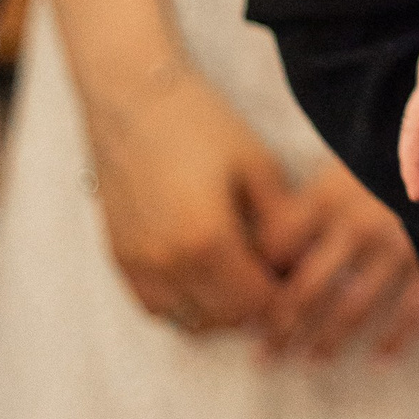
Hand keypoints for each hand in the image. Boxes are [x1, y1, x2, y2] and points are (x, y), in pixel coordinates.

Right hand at [88, 59, 309, 335]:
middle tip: (272, 276)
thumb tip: (300, 264)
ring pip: (186, 320)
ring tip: (239, 275)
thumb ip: (282, 224)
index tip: (295, 276)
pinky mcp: (118, 256)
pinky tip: (203, 274)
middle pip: (222, 319)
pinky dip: (183, 303)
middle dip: (253, 307)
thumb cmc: (202, 124)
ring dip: (217, 310)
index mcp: (207, 241)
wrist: (133, 98)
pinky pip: (155, 306)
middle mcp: (167, 263)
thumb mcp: (258, 166)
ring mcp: (137, 264)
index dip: (282, 297)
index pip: (254, 303)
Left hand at [251, 153, 418, 362]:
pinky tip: (378, 358)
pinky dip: (395, 338)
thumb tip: (260, 258)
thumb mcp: (337, 173)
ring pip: (352, 307)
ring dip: (328, 341)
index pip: (278, 251)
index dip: (256, 284)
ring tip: (310, 360)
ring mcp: (396, 245)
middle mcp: (356, 225)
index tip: (241, 314)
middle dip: (282, 329)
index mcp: (326, 200)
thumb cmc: (378, 165)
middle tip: (264, 358)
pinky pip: (411, 311)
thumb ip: (302, 210)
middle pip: (308, 289)